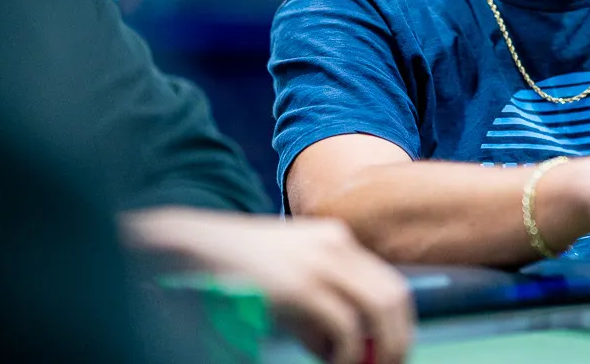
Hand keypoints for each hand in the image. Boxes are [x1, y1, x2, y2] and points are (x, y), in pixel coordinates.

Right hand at [123, 209, 413, 363]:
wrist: (191, 247)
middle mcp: (335, 244)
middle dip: (397, 338)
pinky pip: (344, 326)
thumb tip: (342, 348)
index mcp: (336, 238)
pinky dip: (347, 353)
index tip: (393, 352)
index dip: (398, 322)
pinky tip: (334, 363)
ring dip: (380, 347)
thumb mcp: (287, 280)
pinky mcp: (298, 286)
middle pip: (393, 295)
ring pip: (378, 308)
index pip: (388, 281)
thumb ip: (317, 306)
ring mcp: (319, 262)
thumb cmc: (236, 270)